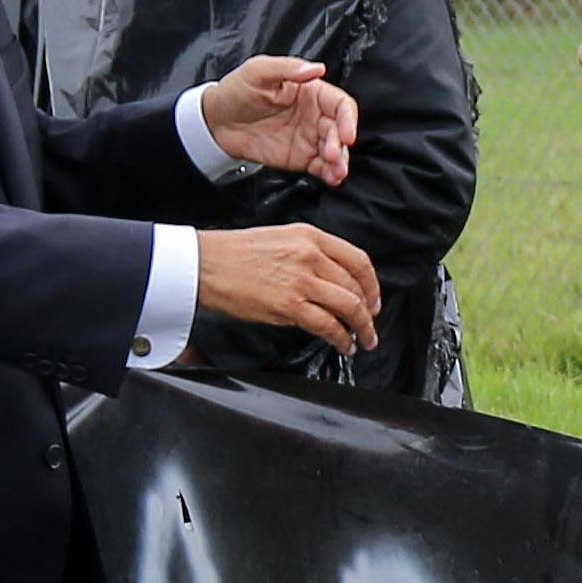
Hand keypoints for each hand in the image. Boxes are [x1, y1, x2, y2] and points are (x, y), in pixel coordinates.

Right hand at [192, 224, 378, 355]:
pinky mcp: (290, 305)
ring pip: (349, 307)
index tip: (374, 299)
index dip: (372, 284)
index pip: (358, 260)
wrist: (207, 264)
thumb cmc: (237, 254)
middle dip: (368, 311)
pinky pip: (328, 325)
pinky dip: (342, 339)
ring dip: (362, 328)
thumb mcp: (282, 239)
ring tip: (364, 340)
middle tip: (370, 325)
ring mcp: (302, 280)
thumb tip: (332, 282)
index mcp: (310, 236)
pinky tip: (344, 346)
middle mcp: (311, 255)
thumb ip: (310, 255)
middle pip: (356, 286)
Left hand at [196, 57, 355, 184]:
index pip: (340, 104)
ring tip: (336, 171)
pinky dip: (330, 174)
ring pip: (336, 151)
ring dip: (340, 162)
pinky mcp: (301, 158)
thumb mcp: (258, 71)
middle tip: (332, 154)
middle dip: (341, 144)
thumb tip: (317, 69)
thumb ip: (287, 69)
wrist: (216, 122)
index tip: (347, 134)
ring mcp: (309, 138)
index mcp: (310, 91)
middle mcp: (314, 115)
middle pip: (340, 130)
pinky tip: (332, 178)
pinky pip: (322, 167)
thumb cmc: (236, 90)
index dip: (348, 118)